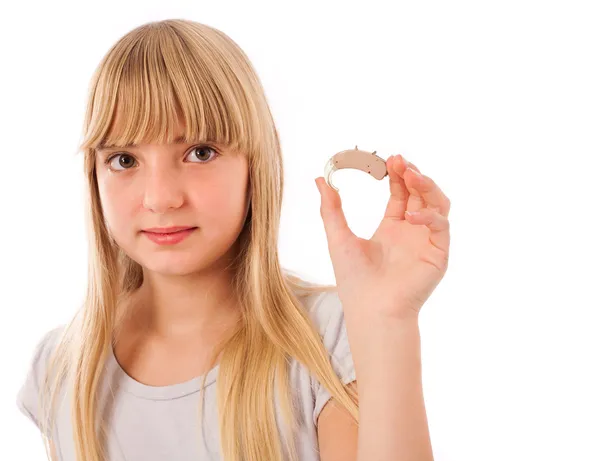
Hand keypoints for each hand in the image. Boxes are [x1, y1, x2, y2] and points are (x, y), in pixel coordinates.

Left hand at [315, 154, 450, 319]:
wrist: (370, 310)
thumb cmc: (354, 280)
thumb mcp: (338, 237)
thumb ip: (331, 208)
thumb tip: (318, 178)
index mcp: (393, 228)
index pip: (401, 193)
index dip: (396, 174)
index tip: (387, 159)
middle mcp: (412, 232)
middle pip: (421, 193)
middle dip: (412, 174)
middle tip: (399, 160)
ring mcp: (427, 242)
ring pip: (438, 203)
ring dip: (427, 186)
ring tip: (410, 174)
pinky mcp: (438, 254)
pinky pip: (440, 227)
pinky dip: (429, 216)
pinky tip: (411, 215)